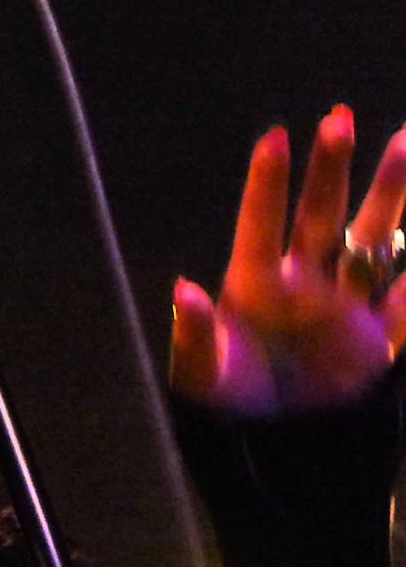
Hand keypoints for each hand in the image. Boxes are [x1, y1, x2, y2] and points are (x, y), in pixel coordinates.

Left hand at [171, 106, 405, 414]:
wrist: (270, 449)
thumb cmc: (223, 403)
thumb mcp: (200, 372)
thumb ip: (193, 331)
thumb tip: (182, 290)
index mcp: (254, 285)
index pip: (262, 222)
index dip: (268, 183)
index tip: (276, 136)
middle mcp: (303, 283)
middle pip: (322, 215)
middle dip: (331, 169)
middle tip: (338, 118)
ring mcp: (345, 306)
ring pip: (373, 238)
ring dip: (390, 194)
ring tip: (405, 138)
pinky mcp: (379, 341)